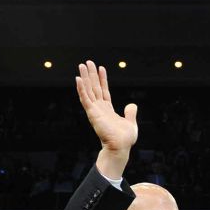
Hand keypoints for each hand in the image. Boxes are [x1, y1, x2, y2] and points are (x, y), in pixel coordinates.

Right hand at [75, 60, 137, 177]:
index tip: (101, 68)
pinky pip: (85, 98)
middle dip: (91, 74)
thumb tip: (131, 105)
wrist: (120, 147)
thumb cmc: (125, 139)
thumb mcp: (131, 123)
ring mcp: (95, 110)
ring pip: (88, 90)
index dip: (102, 79)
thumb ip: (130, 113)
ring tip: (81, 65)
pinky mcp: (92, 113)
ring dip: (84, 78)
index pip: (104, 91)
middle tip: (87, 62)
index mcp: (108, 110)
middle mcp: (100, 108)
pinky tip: (78, 78)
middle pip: (94, 87)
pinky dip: (81, 88)